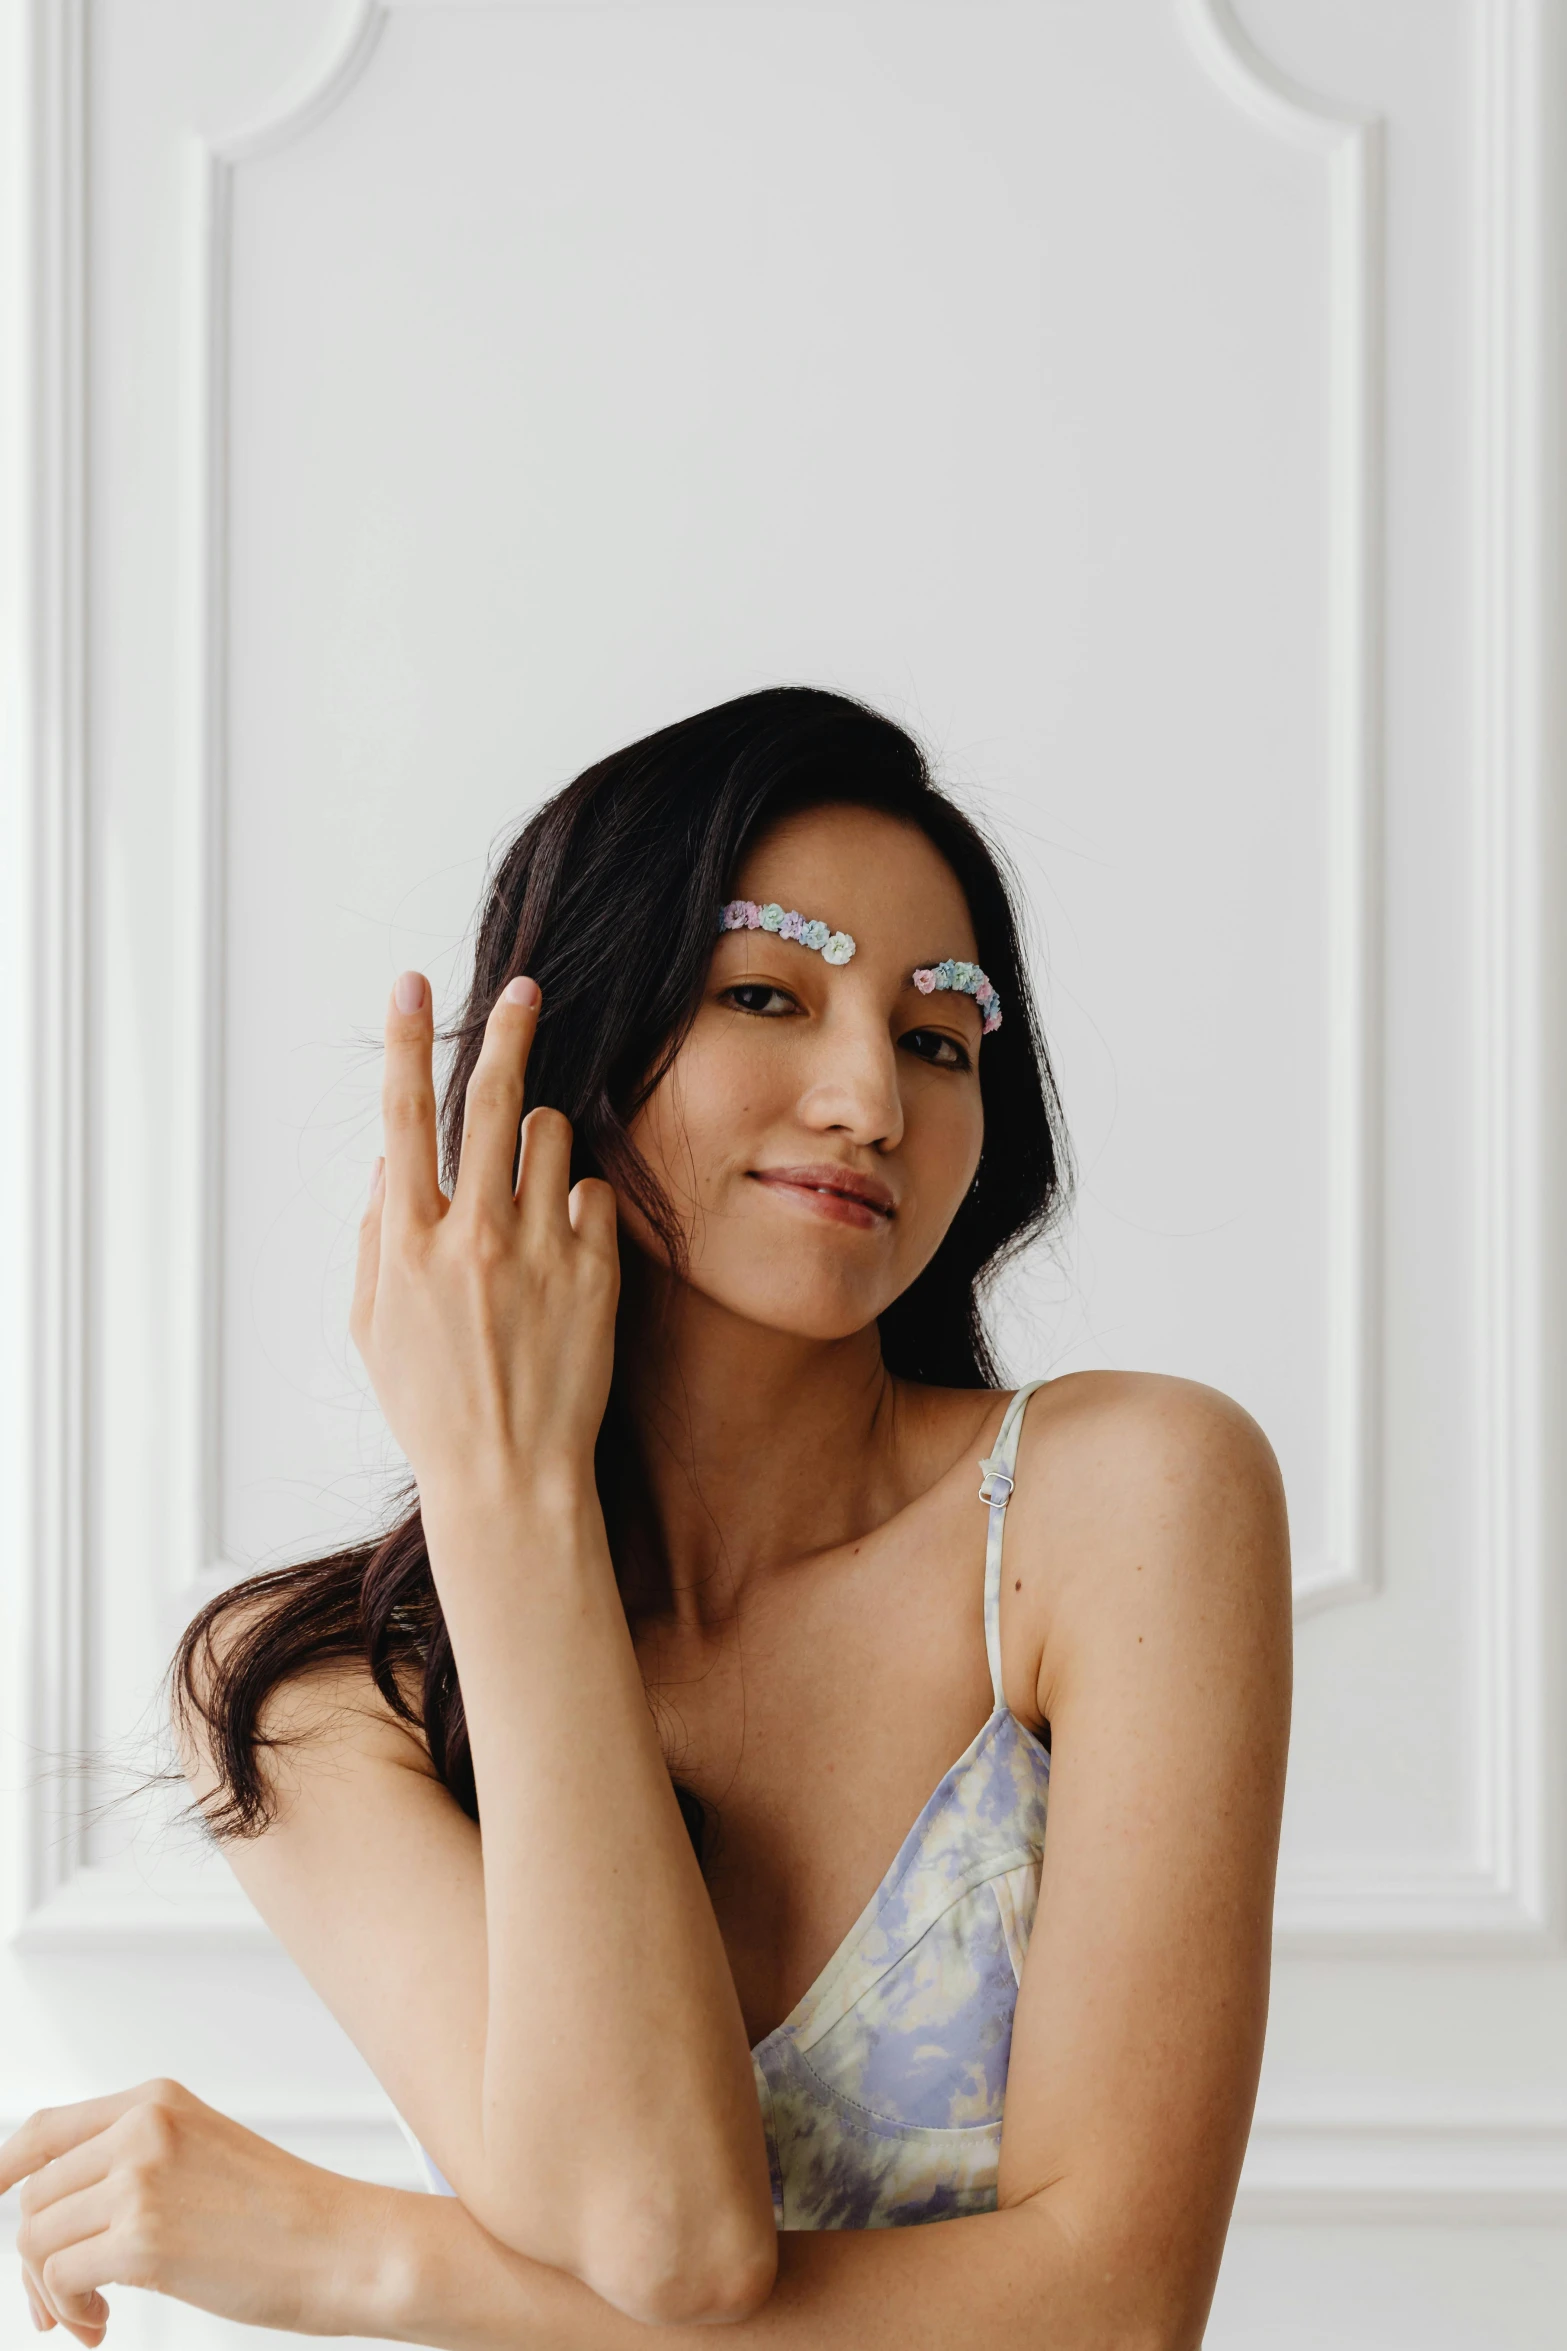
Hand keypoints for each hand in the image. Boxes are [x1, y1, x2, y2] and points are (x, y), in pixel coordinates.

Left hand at [2, 2079, 394, 2342]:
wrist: (344, 2245)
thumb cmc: (284, 2215)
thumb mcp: (204, 2155)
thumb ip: (136, 2160)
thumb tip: (56, 2208)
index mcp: (157, 2100)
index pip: (44, 2128)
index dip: (4, 2171)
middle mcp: (143, 2126)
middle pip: (34, 2195)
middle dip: (33, 2260)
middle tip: (62, 2306)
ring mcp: (141, 2177)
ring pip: (36, 2238)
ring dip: (49, 2292)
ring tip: (88, 2317)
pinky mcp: (143, 2237)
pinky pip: (60, 2278)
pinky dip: (68, 2311)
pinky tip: (102, 2325)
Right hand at [350, 970, 619, 1507]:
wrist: (510, 1479)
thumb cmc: (433, 1409)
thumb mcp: (373, 1330)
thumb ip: (376, 1241)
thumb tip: (391, 1171)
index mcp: (409, 1242)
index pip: (404, 1117)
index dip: (406, 1042)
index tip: (411, 986)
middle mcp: (475, 1233)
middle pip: (492, 1100)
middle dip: (507, 1029)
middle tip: (524, 988)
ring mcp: (541, 1249)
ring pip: (553, 1137)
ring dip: (544, 1139)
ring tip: (534, 1180)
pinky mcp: (596, 1271)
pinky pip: (595, 1195)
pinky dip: (581, 1204)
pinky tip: (567, 1242)